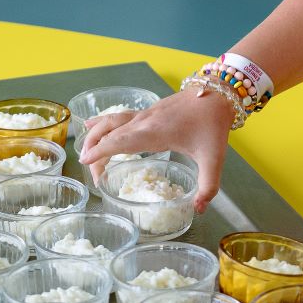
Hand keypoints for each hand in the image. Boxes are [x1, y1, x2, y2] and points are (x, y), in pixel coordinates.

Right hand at [78, 85, 234, 212]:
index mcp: (155, 133)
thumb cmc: (213, 124)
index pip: (119, 141)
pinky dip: (103, 124)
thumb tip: (198, 209)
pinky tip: (93, 125)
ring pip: (110, 121)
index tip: (86, 162)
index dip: (100, 151)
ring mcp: (144, 114)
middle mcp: (144, 122)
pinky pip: (119, 117)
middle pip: (109, 133)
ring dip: (95, 135)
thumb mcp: (213, 159)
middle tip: (91, 172)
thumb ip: (208, 187)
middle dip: (94, 151)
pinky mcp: (148, 111)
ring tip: (84, 151)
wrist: (218, 93)